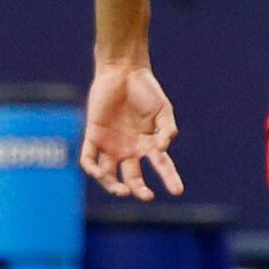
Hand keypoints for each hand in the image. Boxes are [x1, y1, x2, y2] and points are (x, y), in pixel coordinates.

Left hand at [80, 61, 182, 199]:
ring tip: (122, 191)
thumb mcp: (164, 110)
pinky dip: (93, 168)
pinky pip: (89, 158)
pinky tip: (100, 173)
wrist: (122, 72)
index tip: (178, 191)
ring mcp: (110, 144)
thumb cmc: (147, 90)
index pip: (162, 166)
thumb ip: (167, 129)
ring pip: (109, 174)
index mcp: (150, 143)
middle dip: (139, 189)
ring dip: (113, 186)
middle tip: (146, 196)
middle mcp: (130, 148)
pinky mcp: (93, 135)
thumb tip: (163, 150)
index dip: (170, 179)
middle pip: (133, 177)